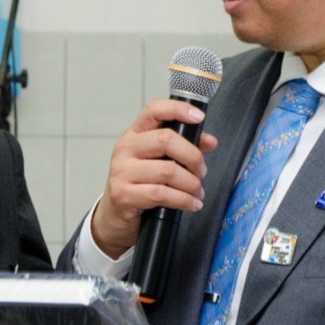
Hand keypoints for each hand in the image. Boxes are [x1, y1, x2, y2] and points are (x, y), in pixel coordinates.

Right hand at [90, 99, 217, 258]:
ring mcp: (122, 171)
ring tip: (198, 192)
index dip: (178, 110)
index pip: (154, 110)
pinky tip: (192, 204)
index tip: (199, 117)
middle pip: (165, 140)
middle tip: (201, 171)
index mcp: (135, 134)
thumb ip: (184, 147)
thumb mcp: (158, 160)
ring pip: (167, 171)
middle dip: (192, 156)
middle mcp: (125, 148)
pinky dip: (183, 200)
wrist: (115, 214)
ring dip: (190, 183)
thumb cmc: (140, 183)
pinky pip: (161, 194)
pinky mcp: (123, 194)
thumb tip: (210, 141)